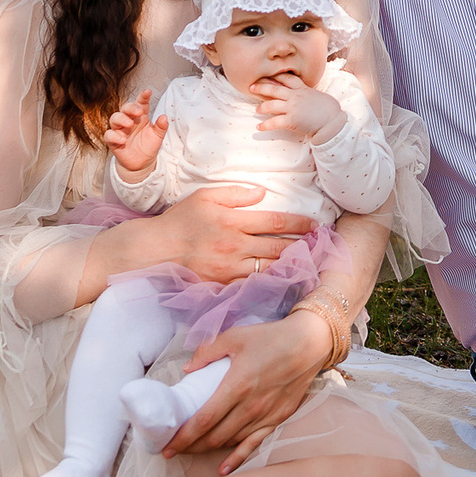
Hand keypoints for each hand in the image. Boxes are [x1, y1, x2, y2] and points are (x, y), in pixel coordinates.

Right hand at [104, 90, 166, 176]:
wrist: (141, 163)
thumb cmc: (148, 146)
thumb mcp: (158, 136)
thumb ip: (161, 127)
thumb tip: (164, 117)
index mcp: (141, 117)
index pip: (140, 103)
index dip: (143, 97)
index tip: (148, 92)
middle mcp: (129, 121)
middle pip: (125, 108)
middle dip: (130, 108)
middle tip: (138, 111)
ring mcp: (120, 130)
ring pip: (114, 118)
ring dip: (121, 119)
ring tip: (129, 124)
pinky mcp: (113, 141)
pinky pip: (109, 135)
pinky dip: (114, 136)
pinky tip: (122, 140)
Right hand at [140, 183, 316, 284]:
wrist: (155, 251)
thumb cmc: (180, 220)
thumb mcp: (204, 196)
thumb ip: (235, 193)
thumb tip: (262, 192)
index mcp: (232, 221)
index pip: (275, 222)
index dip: (298, 223)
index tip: (315, 224)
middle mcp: (234, 246)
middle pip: (278, 247)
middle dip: (302, 245)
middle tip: (320, 244)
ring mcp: (229, 268)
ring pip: (269, 268)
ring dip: (291, 264)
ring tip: (308, 261)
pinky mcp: (223, 284)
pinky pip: (253, 282)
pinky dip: (270, 280)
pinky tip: (283, 277)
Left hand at [164, 310, 329, 472]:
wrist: (309, 343)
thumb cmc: (270, 337)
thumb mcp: (235, 336)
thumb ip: (207, 352)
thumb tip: (187, 369)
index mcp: (237, 385)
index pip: (204, 419)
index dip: (184, 436)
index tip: (168, 445)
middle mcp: (251, 406)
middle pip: (215, 436)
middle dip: (191, 446)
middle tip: (174, 450)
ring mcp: (266, 415)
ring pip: (232, 441)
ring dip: (209, 450)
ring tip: (192, 451)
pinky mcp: (279, 418)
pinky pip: (255, 444)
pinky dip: (239, 458)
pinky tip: (225, 469)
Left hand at [250, 72, 345, 143]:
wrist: (332, 122)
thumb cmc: (329, 110)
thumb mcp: (318, 96)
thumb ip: (308, 94)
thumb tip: (306, 94)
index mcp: (303, 89)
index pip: (287, 79)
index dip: (276, 77)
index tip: (267, 76)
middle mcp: (295, 96)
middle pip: (274, 89)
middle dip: (261, 87)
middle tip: (252, 87)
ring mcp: (292, 108)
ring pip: (271, 105)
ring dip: (262, 107)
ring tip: (257, 109)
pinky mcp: (291, 120)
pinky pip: (274, 122)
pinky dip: (265, 125)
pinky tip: (259, 127)